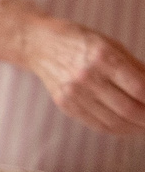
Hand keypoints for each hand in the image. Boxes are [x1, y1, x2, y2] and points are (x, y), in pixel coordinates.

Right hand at [21, 12, 144, 135]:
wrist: (38, 45)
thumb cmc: (80, 41)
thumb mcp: (111, 45)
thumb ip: (137, 68)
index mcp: (102, 57)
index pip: (140, 89)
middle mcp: (87, 76)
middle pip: (129, 109)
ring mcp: (74, 93)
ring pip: (115, 122)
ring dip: (136, 128)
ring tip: (144, 125)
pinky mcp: (66, 105)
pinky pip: (98, 125)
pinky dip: (118, 129)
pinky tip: (128, 126)